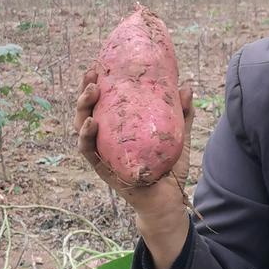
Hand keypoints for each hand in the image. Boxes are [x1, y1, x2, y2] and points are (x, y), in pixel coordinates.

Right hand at [74, 68, 194, 214]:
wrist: (169, 202)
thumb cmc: (169, 171)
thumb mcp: (178, 139)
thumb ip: (182, 115)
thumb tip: (186, 85)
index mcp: (119, 132)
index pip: (102, 105)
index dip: (95, 85)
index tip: (97, 66)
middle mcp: (107, 142)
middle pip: (87, 112)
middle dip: (85, 92)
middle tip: (91, 74)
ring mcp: (103, 156)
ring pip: (83, 130)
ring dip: (83, 109)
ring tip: (91, 92)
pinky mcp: (104, 170)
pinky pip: (89, 152)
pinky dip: (87, 137)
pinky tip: (91, 123)